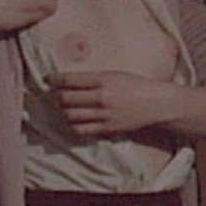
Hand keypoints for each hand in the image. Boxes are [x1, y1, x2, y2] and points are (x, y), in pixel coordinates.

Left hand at [46, 71, 171, 135]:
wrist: (157, 104)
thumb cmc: (137, 86)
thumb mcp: (115, 75)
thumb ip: (93, 79)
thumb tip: (69, 83)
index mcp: (103, 80)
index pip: (69, 80)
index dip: (54, 80)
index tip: (47, 80)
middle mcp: (102, 97)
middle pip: (65, 99)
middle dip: (56, 97)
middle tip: (55, 95)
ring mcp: (104, 114)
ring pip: (70, 115)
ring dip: (63, 111)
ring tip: (65, 108)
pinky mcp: (107, 128)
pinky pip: (81, 130)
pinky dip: (72, 125)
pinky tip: (73, 121)